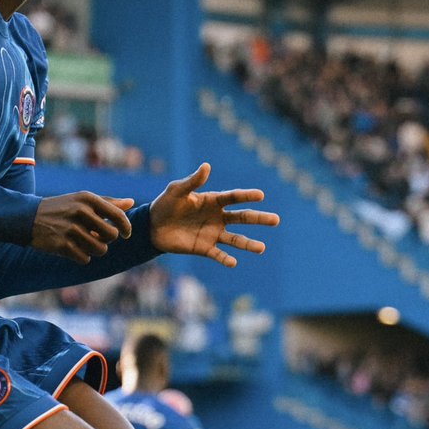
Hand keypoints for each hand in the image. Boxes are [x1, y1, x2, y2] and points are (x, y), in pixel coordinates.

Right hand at [31, 193, 134, 263]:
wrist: (27, 218)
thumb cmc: (61, 208)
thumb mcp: (82, 200)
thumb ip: (108, 203)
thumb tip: (132, 203)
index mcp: (87, 199)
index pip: (118, 216)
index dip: (126, 228)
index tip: (125, 234)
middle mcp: (80, 212)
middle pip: (111, 235)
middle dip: (107, 240)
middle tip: (97, 238)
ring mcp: (70, 229)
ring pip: (100, 249)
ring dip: (95, 250)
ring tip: (86, 245)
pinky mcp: (62, 245)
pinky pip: (85, 259)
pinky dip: (82, 257)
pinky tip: (73, 250)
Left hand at [149, 163, 278, 265]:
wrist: (152, 226)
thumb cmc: (165, 204)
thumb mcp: (177, 191)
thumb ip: (192, 181)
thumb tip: (207, 166)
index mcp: (213, 201)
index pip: (234, 197)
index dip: (246, 196)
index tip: (260, 195)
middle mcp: (217, 217)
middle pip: (242, 218)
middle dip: (259, 218)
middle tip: (276, 220)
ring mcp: (212, 233)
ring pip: (235, 239)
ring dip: (248, 244)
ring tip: (262, 248)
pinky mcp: (204, 248)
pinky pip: (218, 255)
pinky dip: (225, 259)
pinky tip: (234, 262)